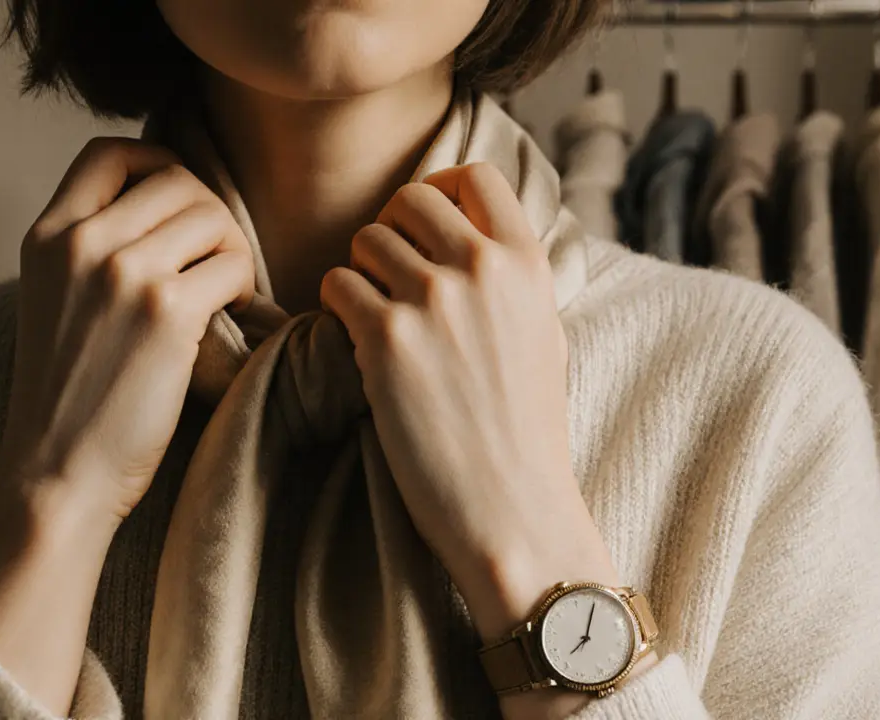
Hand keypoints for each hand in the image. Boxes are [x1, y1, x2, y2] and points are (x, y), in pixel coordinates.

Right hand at [0, 136, 253, 712]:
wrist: (55, 476)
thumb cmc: (67, 401)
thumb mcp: (55, 304)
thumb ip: (92, 253)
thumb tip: (168, 218)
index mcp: (47, 236)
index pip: (109, 151)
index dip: (158, 164)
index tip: (180, 207)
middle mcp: (81, 243)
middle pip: (176, 178)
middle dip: (211, 216)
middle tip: (217, 265)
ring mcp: (122, 272)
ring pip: (212, 216)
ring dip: (233, 250)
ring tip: (226, 294)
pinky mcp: (166, 312)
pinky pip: (231, 265)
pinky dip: (245, 287)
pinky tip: (234, 319)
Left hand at [319, 163, 620, 644]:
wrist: (513, 510)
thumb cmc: (526, 433)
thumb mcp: (541, 336)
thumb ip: (509, 279)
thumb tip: (469, 234)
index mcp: (528, 264)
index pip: (475, 176)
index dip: (440, 189)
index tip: (425, 222)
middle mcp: (482, 270)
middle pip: (410, 198)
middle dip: (389, 228)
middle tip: (386, 272)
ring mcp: (433, 302)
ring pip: (366, 240)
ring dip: (360, 272)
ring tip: (373, 317)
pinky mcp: (386, 341)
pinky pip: (338, 286)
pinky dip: (338, 308)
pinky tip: (357, 343)